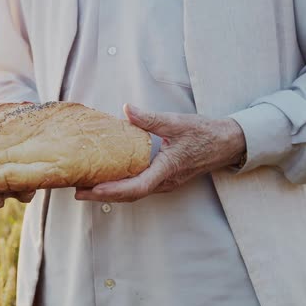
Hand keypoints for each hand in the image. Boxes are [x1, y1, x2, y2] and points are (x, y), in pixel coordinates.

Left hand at [75, 104, 245, 202]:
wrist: (227, 143)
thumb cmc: (205, 133)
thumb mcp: (178, 122)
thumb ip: (151, 118)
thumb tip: (128, 110)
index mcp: (168, 169)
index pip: (137, 186)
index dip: (114, 190)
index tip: (93, 189)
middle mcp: (165, 182)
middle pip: (130, 195)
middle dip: (103, 195)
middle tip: (77, 191)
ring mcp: (165, 183)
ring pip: (134, 194)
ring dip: (110, 193)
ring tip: (86, 188)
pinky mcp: (165, 180)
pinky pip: (140, 188)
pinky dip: (121, 188)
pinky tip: (107, 181)